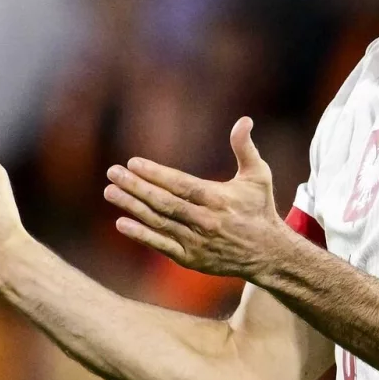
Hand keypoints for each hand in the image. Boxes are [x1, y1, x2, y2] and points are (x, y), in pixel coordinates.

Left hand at [104, 116, 287, 279]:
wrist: (268, 254)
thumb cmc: (259, 209)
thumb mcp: (258, 176)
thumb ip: (245, 148)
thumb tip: (244, 120)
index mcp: (219, 199)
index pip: (181, 185)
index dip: (156, 174)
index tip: (133, 162)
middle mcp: (205, 221)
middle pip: (164, 203)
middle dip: (136, 187)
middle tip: (113, 173)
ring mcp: (197, 242)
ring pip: (159, 222)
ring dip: (132, 207)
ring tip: (110, 192)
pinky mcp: (191, 259)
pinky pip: (161, 245)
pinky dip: (141, 235)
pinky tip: (121, 223)